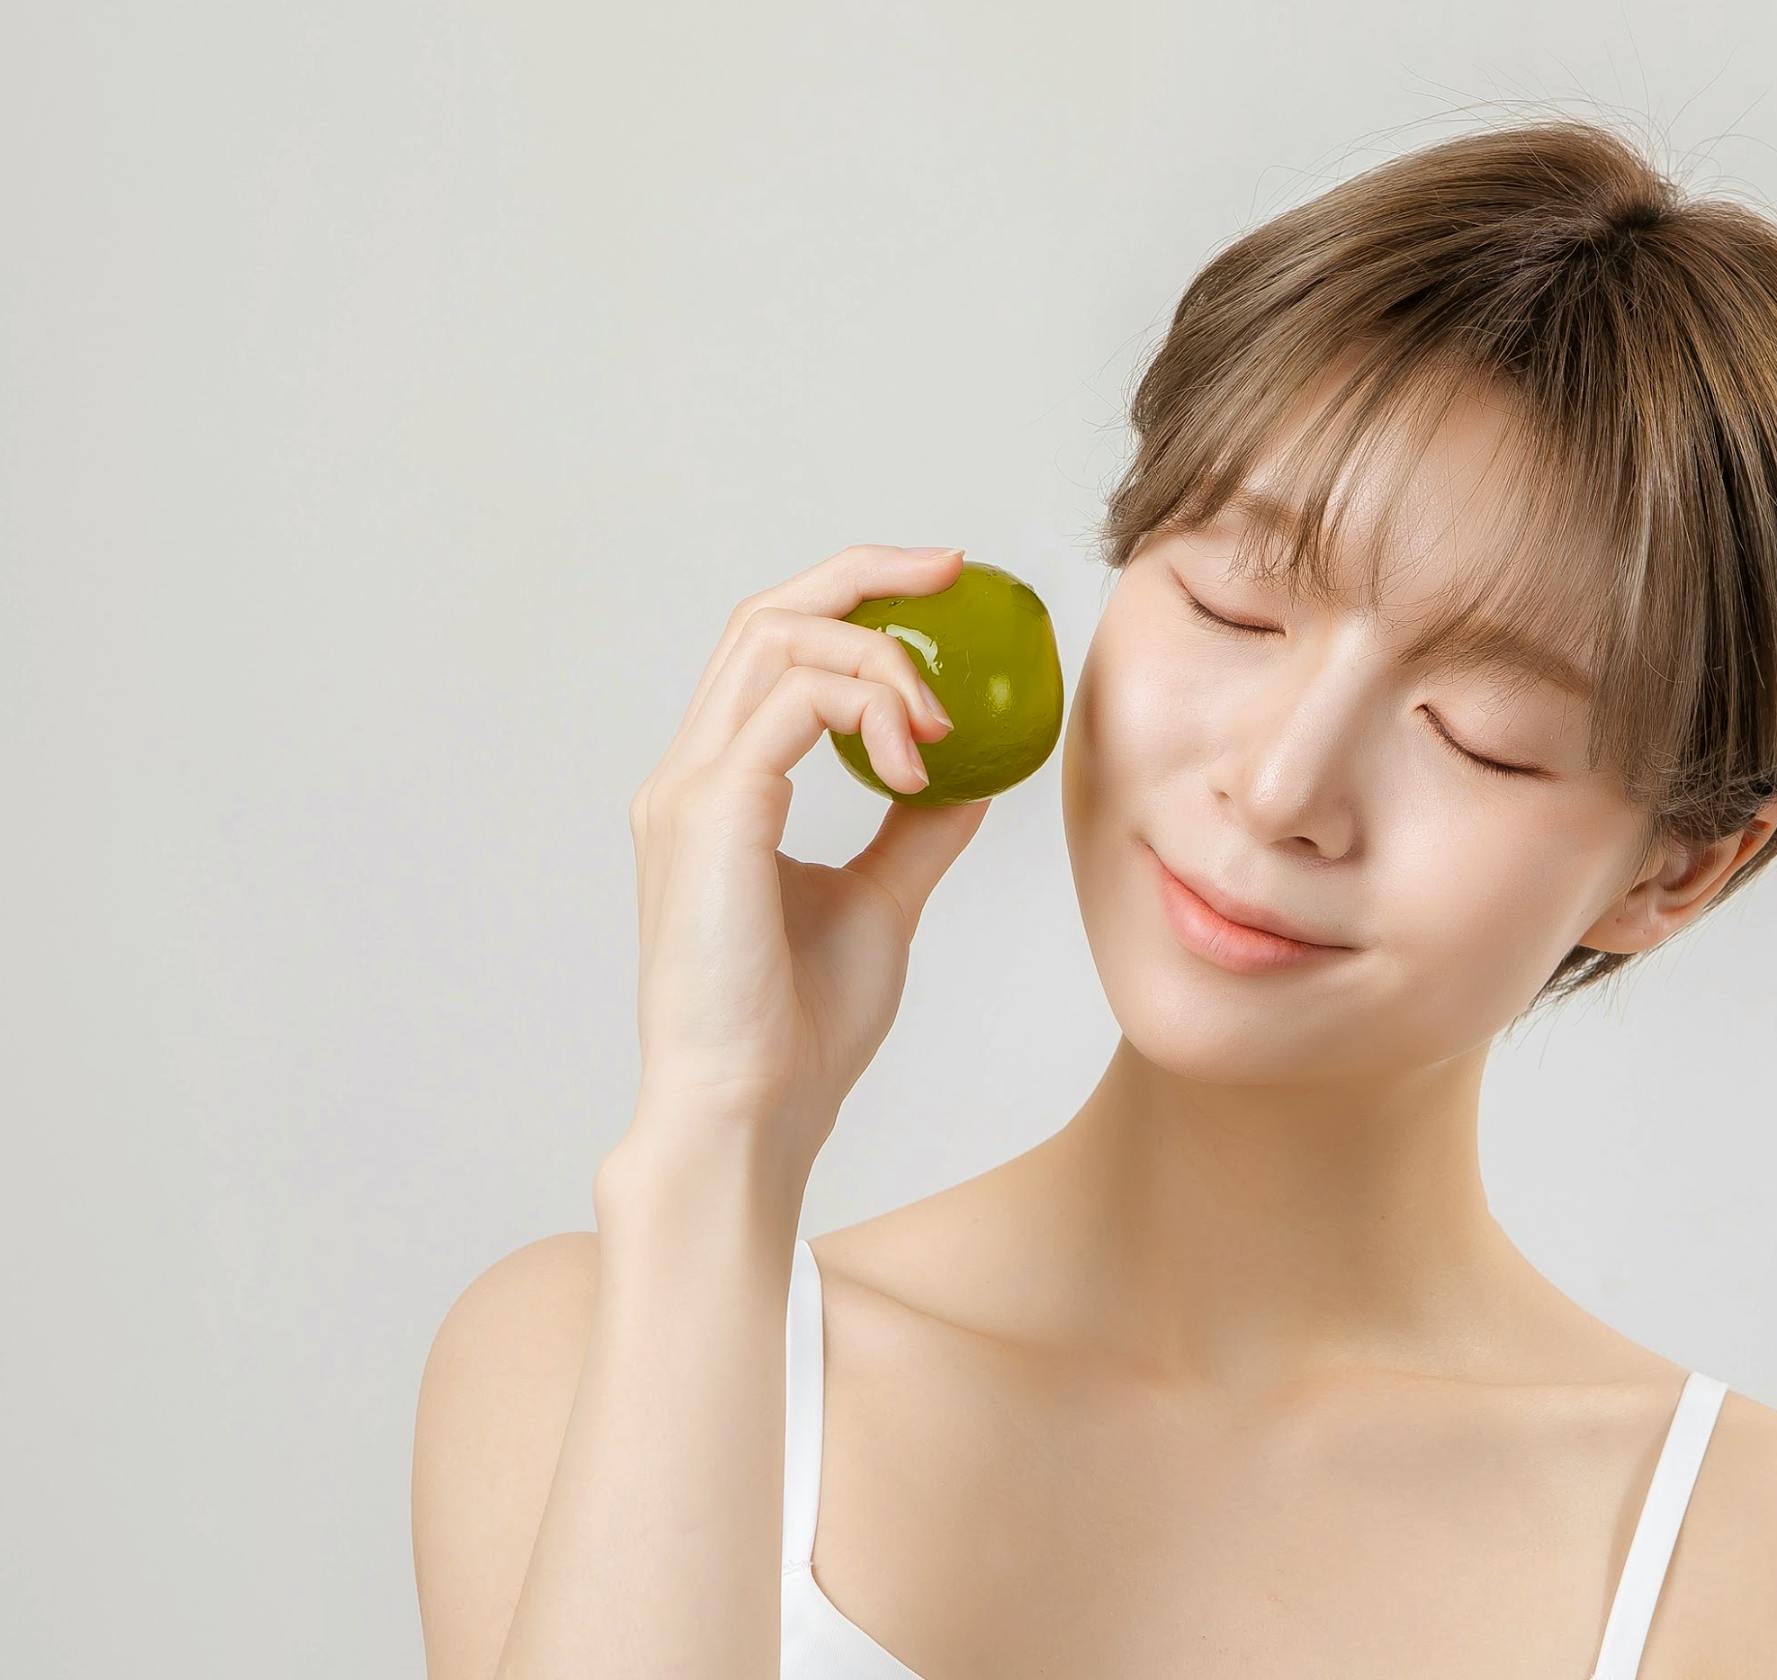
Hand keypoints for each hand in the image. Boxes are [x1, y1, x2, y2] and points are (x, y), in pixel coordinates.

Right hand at [619, 543, 988, 1182]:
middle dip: (864, 577)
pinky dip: (871, 707)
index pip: (773, 650)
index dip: (851, 600)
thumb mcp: (880, 905)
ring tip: (941, 729)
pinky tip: (918, 762)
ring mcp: (690, 790)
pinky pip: (797, 704)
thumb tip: (964, 777)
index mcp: (719, 790)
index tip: (941, 587)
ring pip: (779, 643)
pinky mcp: (711, 813)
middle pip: (765, 618)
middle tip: (953, 573)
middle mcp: (690, 775)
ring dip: (881, 660)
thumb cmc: (798, 1033)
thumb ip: (912, 831)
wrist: (751, 1114)